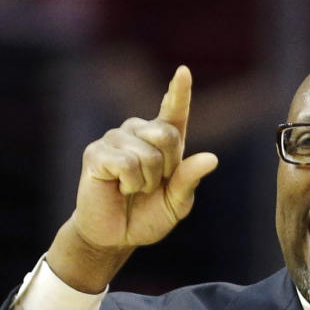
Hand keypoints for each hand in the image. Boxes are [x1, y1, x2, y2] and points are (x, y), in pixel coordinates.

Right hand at [48, 66, 218, 290]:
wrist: (116, 237)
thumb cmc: (146, 217)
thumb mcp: (176, 203)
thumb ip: (190, 180)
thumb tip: (212, 159)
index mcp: (160, 141)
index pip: (172, 112)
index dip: (179, 92)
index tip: (183, 72)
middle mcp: (137, 132)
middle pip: (167, 135)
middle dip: (167, 169)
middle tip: (152, 186)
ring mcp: (115, 139)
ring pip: (148, 154)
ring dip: (146, 182)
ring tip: (133, 189)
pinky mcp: (97, 153)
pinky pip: (127, 164)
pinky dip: (130, 183)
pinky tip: (119, 188)